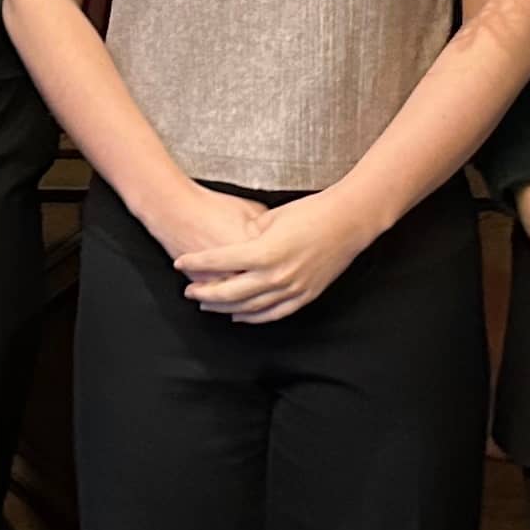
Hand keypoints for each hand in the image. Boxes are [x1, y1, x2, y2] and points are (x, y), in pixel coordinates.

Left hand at [180, 189, 376, 322]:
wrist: (348, 221)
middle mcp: (276, 275)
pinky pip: (273, 314)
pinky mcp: (305, 296)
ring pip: (249, 307)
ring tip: (207, 304)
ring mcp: (292, 289)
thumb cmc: (310, 212)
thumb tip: (228, 245)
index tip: (180, 262)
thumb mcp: (270, 218)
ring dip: (225, 307)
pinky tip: (239, 316)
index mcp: (264, 252)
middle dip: (205, 292)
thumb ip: (247, 235)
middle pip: (229, 291)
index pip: (220, 261)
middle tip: (188, 290)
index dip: (196, 262)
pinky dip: (253, 317)